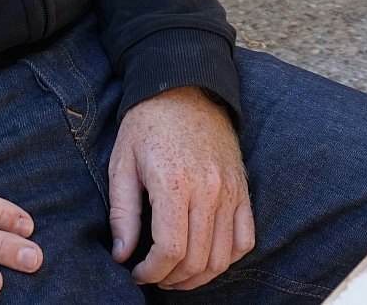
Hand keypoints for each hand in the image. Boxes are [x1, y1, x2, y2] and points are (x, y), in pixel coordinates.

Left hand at [108, 86, 254, 290]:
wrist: (185, 88)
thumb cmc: (147, 125)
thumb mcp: (121, 164)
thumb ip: (123, 214)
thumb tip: (122, 256)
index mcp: (174, 182)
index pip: (171, 249)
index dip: (152, 271)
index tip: (138, 272)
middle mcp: (208, 190)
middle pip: (197, 258)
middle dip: (172, 279)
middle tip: (154, 276)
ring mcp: (230, 191)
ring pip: (222, 256)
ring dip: (199, 276)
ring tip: (177, 275)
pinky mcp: (242, 190)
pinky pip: (245, 239)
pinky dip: (227, 258)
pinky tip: (206, 258)